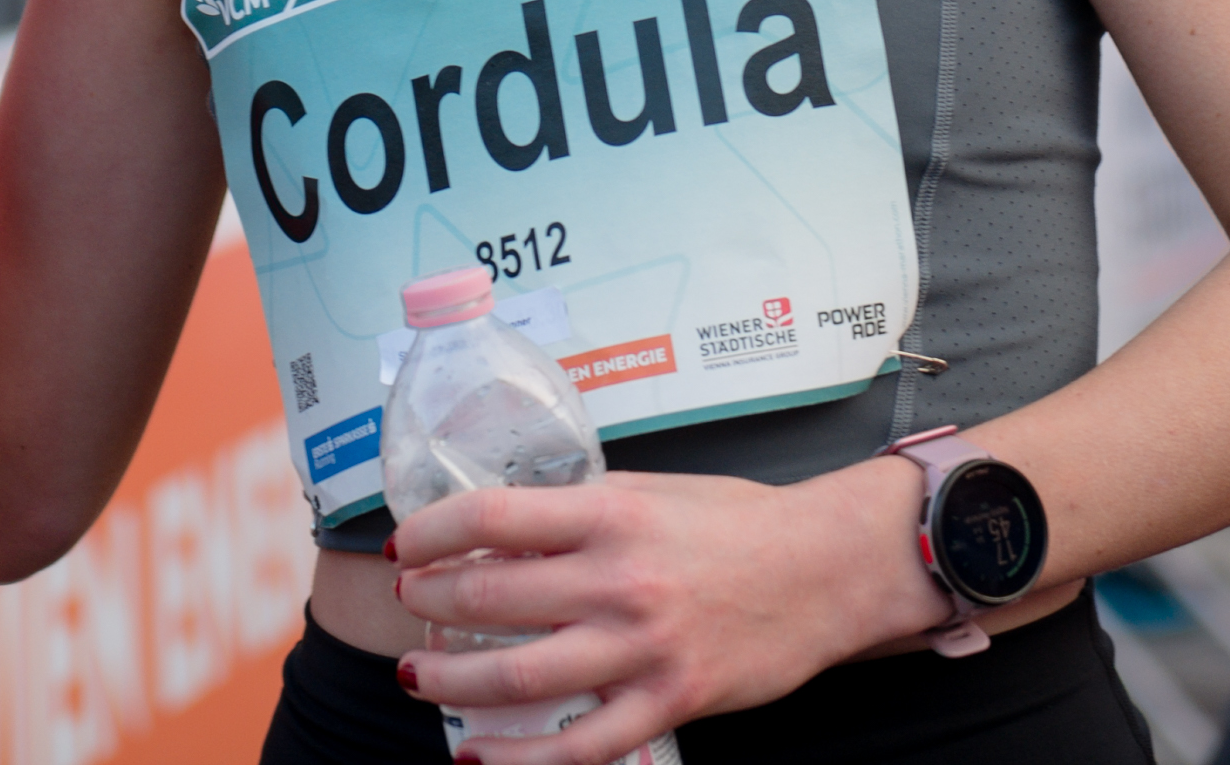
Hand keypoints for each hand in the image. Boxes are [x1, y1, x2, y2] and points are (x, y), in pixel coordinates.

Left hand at [386, 460, 948, 761]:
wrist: (825, 569)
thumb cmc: (734, 522)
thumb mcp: (647, 492)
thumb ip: (577, 512)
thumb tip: (498, 532)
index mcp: (608, 515)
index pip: (491, 518)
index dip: (432, 533)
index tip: (405, 547)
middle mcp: (618, 580)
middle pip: (490, 599)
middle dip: (429, 606)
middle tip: (409, 606)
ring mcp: (642, 647)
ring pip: (519, 678)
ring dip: (452, 683)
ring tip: (418, 679)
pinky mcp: (669, 701)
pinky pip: (581, 747)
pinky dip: (520, 761)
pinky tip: (478, 758)